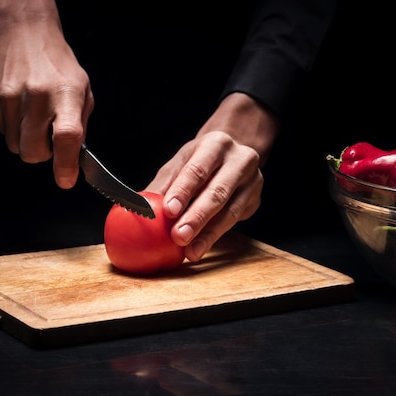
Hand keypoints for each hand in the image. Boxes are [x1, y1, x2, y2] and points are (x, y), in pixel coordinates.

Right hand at [0, 0, 93, 188]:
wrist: (23, 32)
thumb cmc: (58, 65)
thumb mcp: (82, 90)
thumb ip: (79, 124)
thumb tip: (73, 159)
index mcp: (66, 94)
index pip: (66, 137)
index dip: (65, 164)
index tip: (66, 180)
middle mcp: (37, 96)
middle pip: (33, 152)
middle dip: (42, 154)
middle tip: (49, 138)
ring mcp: (9, 97)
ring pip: (15, 147)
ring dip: (26, 140)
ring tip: (33, 116)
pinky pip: (2, 132)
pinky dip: (12, 127)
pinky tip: (19, 106)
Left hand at [145, 92, 278, 261]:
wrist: (234, 156)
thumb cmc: (202, 160)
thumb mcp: (182, 162)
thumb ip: (164, 184)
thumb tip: (140, 206)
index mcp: (216, 145)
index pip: (199, 169)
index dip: (183, 191)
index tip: (169, 211)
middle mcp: (240, 160)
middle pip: (217, 192)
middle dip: (197, 217)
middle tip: (179, 237)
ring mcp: (252, 181)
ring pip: (230, 212)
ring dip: (208, 234)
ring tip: (190, 251)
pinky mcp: (255, 200)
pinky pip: (235, 221)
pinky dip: (215, 237)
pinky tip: (201, 247)